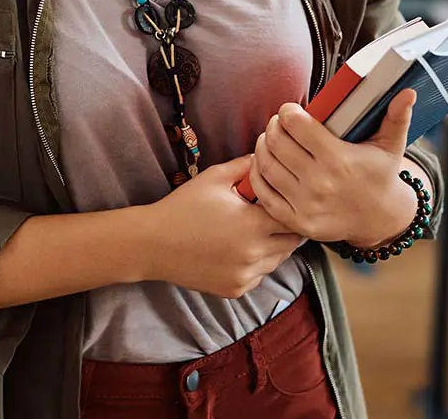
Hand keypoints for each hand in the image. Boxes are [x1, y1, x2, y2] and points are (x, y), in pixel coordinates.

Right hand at [143, 156, 302, 298]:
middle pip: (291, 243)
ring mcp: (246, 276)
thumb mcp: (214, 177)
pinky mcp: (236, 290)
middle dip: (286, 228)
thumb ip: (245, 166)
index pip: (293, 218)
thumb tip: (267, 158)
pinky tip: (240, 248)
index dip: (291, 207)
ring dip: (274, 247)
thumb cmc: (184, 206)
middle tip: (273, 214)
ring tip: (256, 230)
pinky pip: (259, 276)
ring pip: (277, 261)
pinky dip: (257, 264)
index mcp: (254, 225)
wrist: (154, 243)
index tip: (285, 200)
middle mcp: (255, 255)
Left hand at [247, 90, 419, 247]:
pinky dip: (257, 174)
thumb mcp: (391, 145)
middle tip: (279, 122)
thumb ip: (397, 116)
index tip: (291, 110)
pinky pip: (264, 193)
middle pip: (277, 142)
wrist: (381, 219)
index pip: (297, 125)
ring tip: (271, 138)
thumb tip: (407, 92)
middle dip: (274, 125)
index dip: (288, 112)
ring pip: (266, 164)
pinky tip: (265, 162)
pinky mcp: (297, 221)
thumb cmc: (381, 175)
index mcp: (339, 160)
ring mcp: (306, 205)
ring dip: (262, 146)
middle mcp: (320, 183)